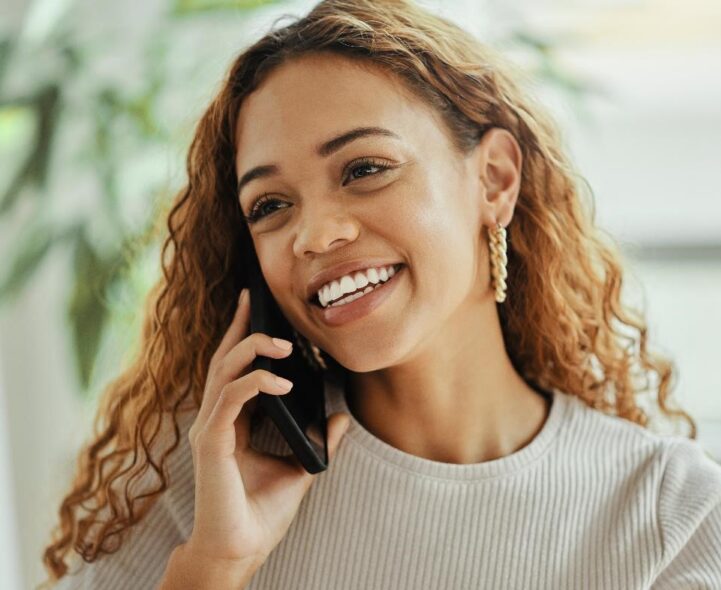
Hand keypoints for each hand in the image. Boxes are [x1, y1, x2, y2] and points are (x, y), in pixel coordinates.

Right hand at [184, 288, 349, 568]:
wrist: (241, 550)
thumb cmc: (261, 513)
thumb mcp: (299, 468)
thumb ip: (316, 440)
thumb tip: (340, 418)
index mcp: (232, 422)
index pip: (235, 369)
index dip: (244, 337)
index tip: (257, 308)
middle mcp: (216, 419)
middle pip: (223, 359)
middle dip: (240, 326)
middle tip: (254, 297)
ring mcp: (210, 428)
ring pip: (224, 371)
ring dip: (253, 349)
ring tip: (284, 343)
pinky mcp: (211, 442)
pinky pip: (230, 398)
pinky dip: (256, 383)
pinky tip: (282, 380)